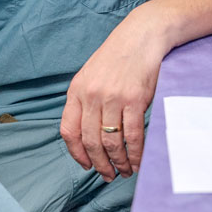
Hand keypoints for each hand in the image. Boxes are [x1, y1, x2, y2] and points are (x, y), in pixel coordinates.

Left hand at [59, 14, 167, 180]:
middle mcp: (92, 95)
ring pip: (111, 142)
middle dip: (100, 164)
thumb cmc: (118, 57)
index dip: (76, 153)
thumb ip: (85, 100)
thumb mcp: (91, 75)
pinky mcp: (135, 99)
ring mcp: (113, 97)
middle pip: (90, 141)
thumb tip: (87, 134)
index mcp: (77, 90)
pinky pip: (133, 135)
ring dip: (119, 162)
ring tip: (124, 171)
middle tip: (108, 175)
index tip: (86, 165)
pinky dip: (135, 153)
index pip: (68, 130)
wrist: (142, 35)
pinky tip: (137, 161)